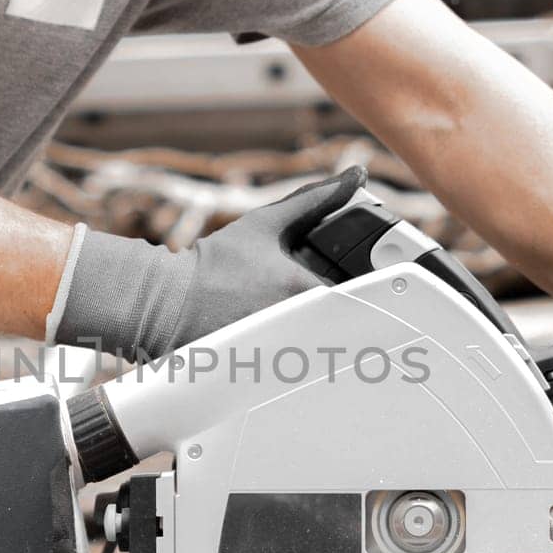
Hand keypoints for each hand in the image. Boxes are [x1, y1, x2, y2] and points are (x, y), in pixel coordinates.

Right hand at [53, 167, 365, 357]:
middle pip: (348, 331)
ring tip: (330, 340)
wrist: (166, 304)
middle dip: (357, 324)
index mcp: (303, 289)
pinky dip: (304, 366)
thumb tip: (354, 176)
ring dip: (331, 348)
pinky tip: (298, 356)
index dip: (378, 294)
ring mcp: (281, 354)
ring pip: (327, 356)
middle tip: (364, 320)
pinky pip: (299, 375)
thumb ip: (315, 199)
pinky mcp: (266, 376)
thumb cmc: (213, 266)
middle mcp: (295, 324)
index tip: (385, 292)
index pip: (363, 298)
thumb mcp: (267, 224)